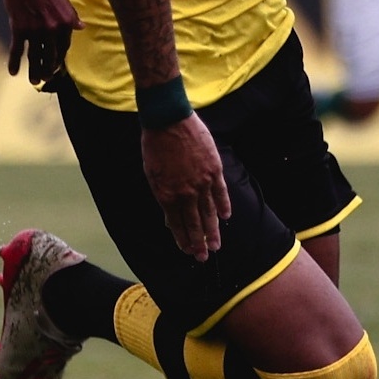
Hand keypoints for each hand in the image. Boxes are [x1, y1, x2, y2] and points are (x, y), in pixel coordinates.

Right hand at [0, 0, 80, 85]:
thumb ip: (69, 15)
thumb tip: (80, 27)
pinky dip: (15, 62)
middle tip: (45, 77)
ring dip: (34, 71)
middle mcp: (53, 28)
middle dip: (48, 69)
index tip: (56, 65)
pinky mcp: (19, 28)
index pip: (64, 46)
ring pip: (35, 57)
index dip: (60, 58)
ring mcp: (36, 30)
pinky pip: (18, 51)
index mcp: (66, 20)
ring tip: (33, 81)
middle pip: (51, 55)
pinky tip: (13, 72)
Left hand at [141, 112, 228, 261]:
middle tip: (203, 258)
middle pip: (194, 223)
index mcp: (166, 194)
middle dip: (198, 243)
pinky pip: (221, 193)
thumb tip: (169, 216)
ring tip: (216, 246)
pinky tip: (226, 218)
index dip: (183, 239)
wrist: (167, 121)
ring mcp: (202, 182)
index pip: (177, 224)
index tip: (187, 251)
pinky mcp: (214, 170)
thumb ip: (163, 195)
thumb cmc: (155, 146)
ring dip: (212, 231)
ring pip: (209, 213)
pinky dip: (224, 206)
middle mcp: (185, 193)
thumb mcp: (152, 175)